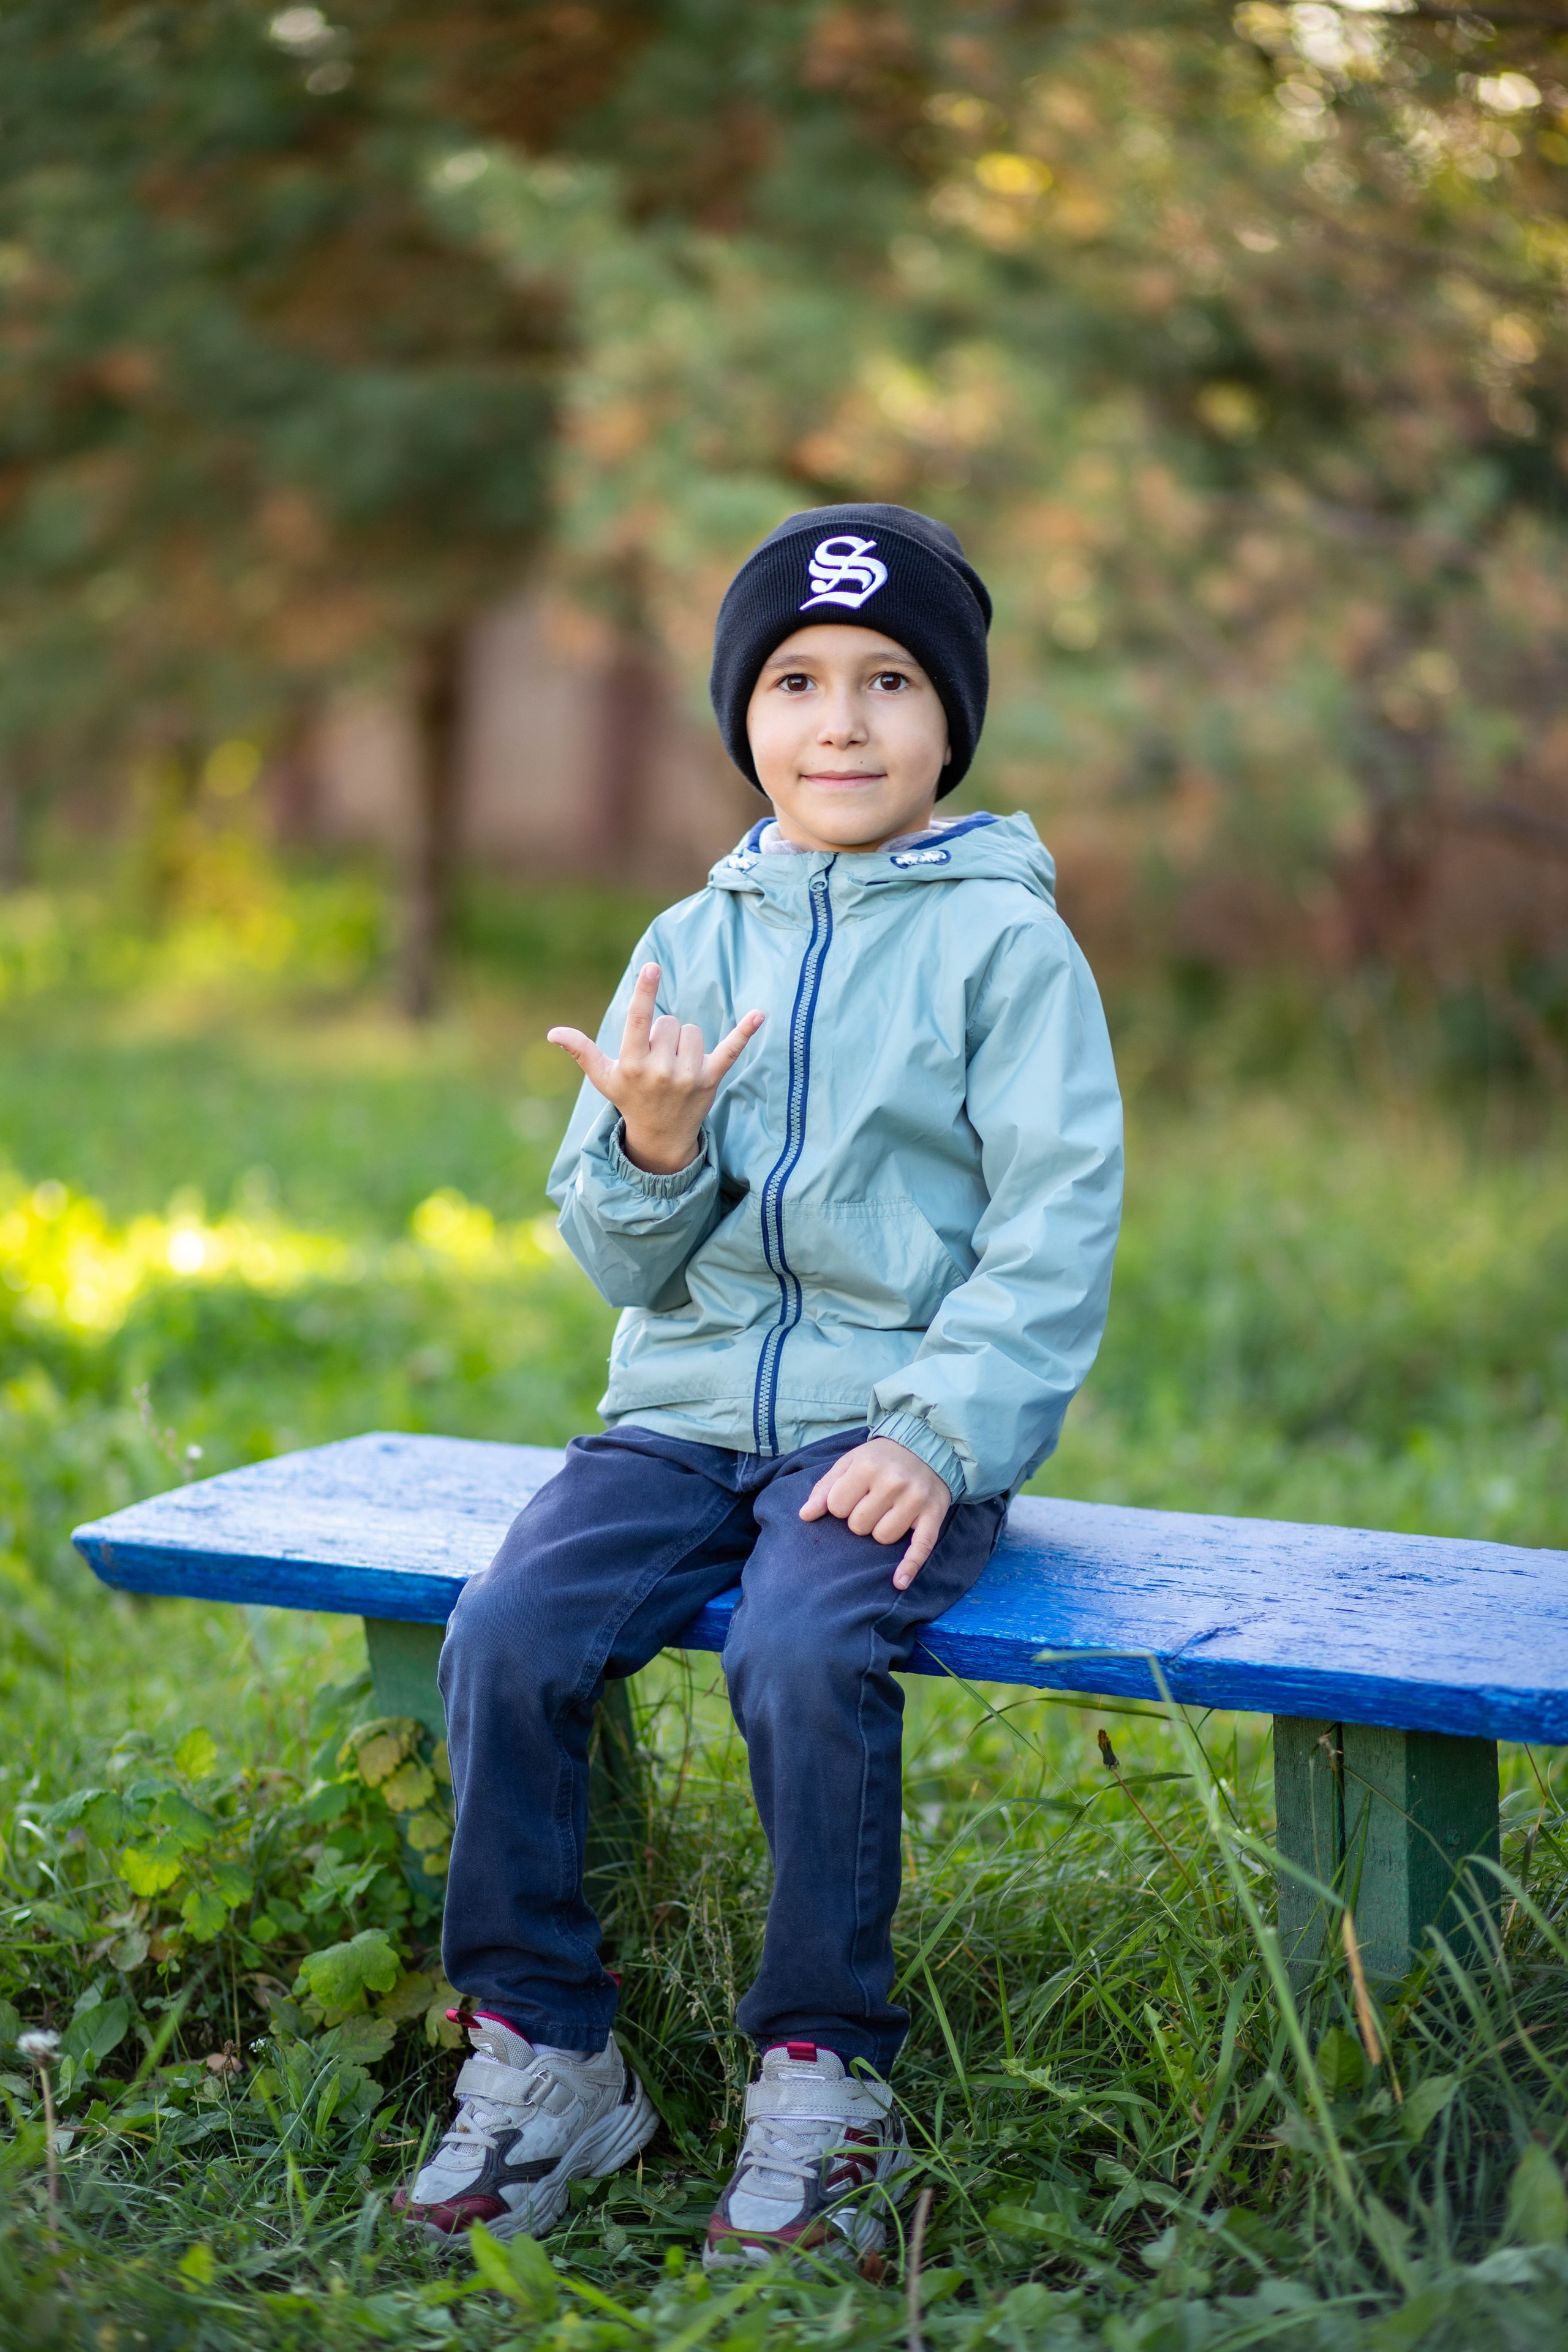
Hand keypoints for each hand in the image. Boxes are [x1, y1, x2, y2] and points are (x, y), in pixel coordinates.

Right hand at [548, 962, 763, 1174]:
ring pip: (691, 1031)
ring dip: (684, 1041)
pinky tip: (760, 1014)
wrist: (662, 1136)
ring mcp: (687, 1076)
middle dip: (663, 1033)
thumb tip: (553, 1033)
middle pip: (669, 1022)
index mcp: (631, 1065)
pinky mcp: (711, 1079)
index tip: (652, 967)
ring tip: (675, 1065)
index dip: (645, 993)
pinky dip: (745, 1032)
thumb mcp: (603, 1077)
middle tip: (657, 1060)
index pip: (639, 1021)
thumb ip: (582, 1051)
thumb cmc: (630, 1099)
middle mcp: (660, 1071)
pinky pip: (730, 1049)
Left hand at [800, 1437, 951, 1589]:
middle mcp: (892, 1482)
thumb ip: (825, 1488)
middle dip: (859, 1519)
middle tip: (872, 1503)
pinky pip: (920, 1547)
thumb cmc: (881, 1458)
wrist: (927, 1447)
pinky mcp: (933, 1514)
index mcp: (867, 1467)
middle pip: (858, 1525)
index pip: (836, 1506)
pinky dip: (909, 1566)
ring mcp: (915, 1499)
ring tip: (888, 1512)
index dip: (840, 1505)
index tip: (853, 1495)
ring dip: (880, 1531)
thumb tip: (805, 1515)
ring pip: (883, 1538)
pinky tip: (899, 1582)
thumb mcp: (850, 1462)